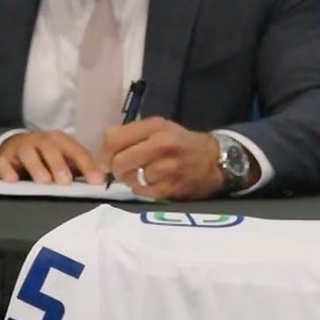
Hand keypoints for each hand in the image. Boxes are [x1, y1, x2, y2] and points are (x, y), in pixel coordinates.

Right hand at [0, 130, 103, 184]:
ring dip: (37, 166)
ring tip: (43, 181)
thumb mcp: (64, 158)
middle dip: (59, 164)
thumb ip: (79, 169)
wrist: (15, 145)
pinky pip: (4, 162)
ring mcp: (22, 147)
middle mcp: (42, 140)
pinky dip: (7, 170)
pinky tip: (12, 180)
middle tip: (65, 181)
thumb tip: (100, 183)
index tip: (96, 182)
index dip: (88, 166)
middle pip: (51, 149)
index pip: (77, 151)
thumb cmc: (46, 156)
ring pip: (29, 153)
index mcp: (61, 141)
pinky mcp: (4, 157)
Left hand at [104, 118, 227, 200]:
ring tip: (141, 174)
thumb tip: (105, 141)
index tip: (106, 158)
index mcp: (155, 127)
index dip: (104, 151)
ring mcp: (166, 169)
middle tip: (121, 169)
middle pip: (119, 162)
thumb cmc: (182, 142)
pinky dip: (141, 189)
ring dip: (130, 179)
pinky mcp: (170, 189)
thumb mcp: (160, 127)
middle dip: (116, 168)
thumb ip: (132, 132)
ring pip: (130, 179)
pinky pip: (141, 192)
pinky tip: (151, 183)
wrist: (215, 161)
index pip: (114, 139)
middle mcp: (161, 145)